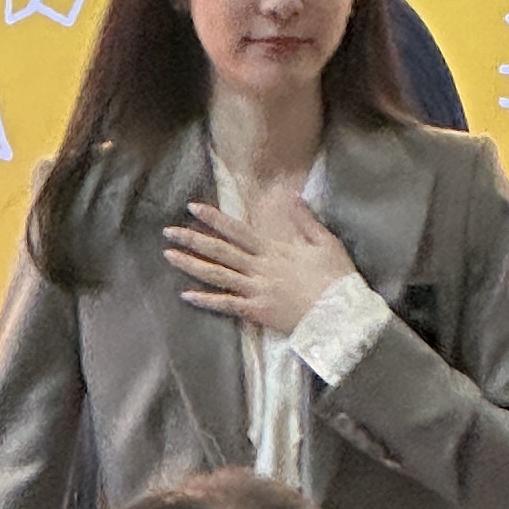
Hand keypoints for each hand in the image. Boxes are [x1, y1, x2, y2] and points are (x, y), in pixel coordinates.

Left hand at [161, 196, 358, 340]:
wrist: (341, 313)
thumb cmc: (336, 278)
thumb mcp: (325, 242)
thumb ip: (305, 220)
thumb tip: (291, 196)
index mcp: (275, 250)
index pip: (238, 231)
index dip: (214, 219)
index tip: (192, 208)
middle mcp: (260, 268)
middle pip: (220, 251)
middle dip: (192, 240)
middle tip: (168, 231)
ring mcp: (256, 290)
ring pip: (217, 275)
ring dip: (191, 265)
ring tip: (168, 256)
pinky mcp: (257, 311)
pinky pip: (227, 305)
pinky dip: (206, 301)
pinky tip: (186, 295)